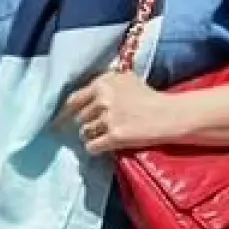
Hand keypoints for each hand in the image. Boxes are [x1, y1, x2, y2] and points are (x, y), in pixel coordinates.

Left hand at [61, 68, 182, 155]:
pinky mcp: (115, 136)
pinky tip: (104, 146)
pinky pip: (92, 146)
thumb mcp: (125, 79)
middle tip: (97, 128)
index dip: (66, 112)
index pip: (74, 99)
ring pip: (85, 132)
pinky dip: (95, 148)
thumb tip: (80, 96)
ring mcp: (108, 118)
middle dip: (86, 124)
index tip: (60, 120)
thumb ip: (103, 83)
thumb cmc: (148, 97)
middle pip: (79, 118)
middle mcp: (103, 98)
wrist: (169, 115)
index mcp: (103, 83)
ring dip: (92, 136)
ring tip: (105, 135)